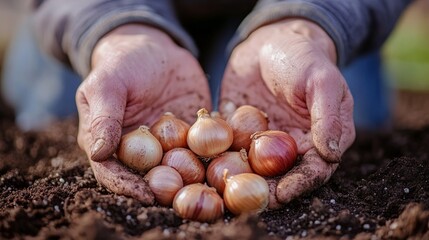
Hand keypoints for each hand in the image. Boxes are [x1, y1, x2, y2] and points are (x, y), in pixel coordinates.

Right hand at [76, 24, 210, 203]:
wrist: (155, 49)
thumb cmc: (122, 63)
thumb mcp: (108, 84)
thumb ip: (104, 117)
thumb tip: (98, 153)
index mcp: (112, 144)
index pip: (115, 173)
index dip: (127, 187)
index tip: (146, 196)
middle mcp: (142, 151)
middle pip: (150, 178)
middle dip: (167, 191)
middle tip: (185, 202)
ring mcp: (170, 144)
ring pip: (182, 169)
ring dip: (196, 180)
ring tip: (213, 191)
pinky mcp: (193, 134)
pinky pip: (206, 148)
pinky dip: (218, 156)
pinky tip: (233, 162)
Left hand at [220, 19, 354, 207]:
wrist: (271, 41)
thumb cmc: (304, 58)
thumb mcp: (322, 80)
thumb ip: (329, 116)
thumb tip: (331, 153)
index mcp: (316, 139)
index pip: (312, 170)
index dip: (299, 184)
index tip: (283, 194)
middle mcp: (289, 146)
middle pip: (280, 175)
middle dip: (265, 191)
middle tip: (247, 202)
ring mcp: (261, 141)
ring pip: (252, 167)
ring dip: (239, 180)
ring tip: (223, 192)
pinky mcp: (237, 132)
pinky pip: (228, 148)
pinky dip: (217, 159)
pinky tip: (203, 167)